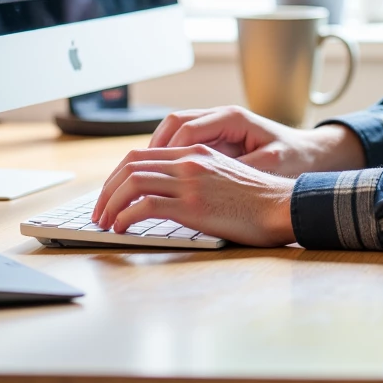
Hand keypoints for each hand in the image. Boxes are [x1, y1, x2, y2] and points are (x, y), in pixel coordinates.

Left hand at [91, 145, 295, 245]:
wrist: (283, 205)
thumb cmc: (259, 200)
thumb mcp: (225, 178)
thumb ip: (198, 179)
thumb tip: (170, 198)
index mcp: (197, 152)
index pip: (142, 155)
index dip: (118, 175)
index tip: (109, 196)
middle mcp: (190, 161)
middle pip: (130, 164)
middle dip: (106, 189)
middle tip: (98, 212)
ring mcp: (190, 181)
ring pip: (132, 182)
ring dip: (110, 203)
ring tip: (104, 223)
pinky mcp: (193, 204)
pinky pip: (145, 205)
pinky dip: (125, 217)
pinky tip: (121, 230)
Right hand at [147, 105, 365, 176]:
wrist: (312, 154)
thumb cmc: (294, 159)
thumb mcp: (270, 165)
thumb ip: (239, 169)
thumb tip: (206, 181)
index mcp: (233, 118)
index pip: (187, 127)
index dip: (166, 151)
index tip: (152, 174)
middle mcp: (221, 116)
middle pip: (173, 123)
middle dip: (150, 149)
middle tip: (131, 176)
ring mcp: (217, 126)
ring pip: (173, 130)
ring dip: (155, 152)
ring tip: (136, 179)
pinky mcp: (217, 139)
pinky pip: (183, 141)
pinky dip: (167, 157)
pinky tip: (158, 179)